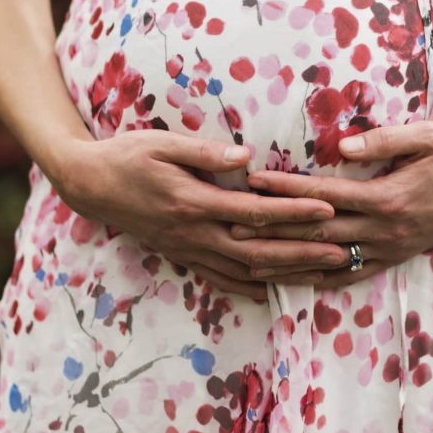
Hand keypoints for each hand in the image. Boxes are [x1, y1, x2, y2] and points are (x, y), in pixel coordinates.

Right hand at [50, 131, 349, 302]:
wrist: (88, 184)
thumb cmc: (127, 155)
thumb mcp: (162, 143)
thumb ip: (205, 153)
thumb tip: (246, 157)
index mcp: (194, 202)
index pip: (255, 212)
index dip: (294, 212)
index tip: (328, 209)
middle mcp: (194, 233)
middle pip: (258, 252)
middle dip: (304, 253)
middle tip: (343, 252)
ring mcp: (188, 249)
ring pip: (245, 271)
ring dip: (286, 274)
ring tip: (322, 273)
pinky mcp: (182, 255)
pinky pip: (220, 279)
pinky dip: (250, 287)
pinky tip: (273, 290)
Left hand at [231, 122, 432, 286]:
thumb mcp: (427, 136)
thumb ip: (384, 140)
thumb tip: (340, 148)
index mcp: (388, 198)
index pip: (324, 195)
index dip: (285, 189)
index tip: (252, 182)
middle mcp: (384, 230)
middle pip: (317, 232)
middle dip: (272, 230)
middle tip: (230, 226)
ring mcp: (388, 249)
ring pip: (328, 261)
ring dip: (286, 261)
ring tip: (247, 262)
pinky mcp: (393, 257)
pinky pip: (349, 275)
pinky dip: (318, 279)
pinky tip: (291, 282)